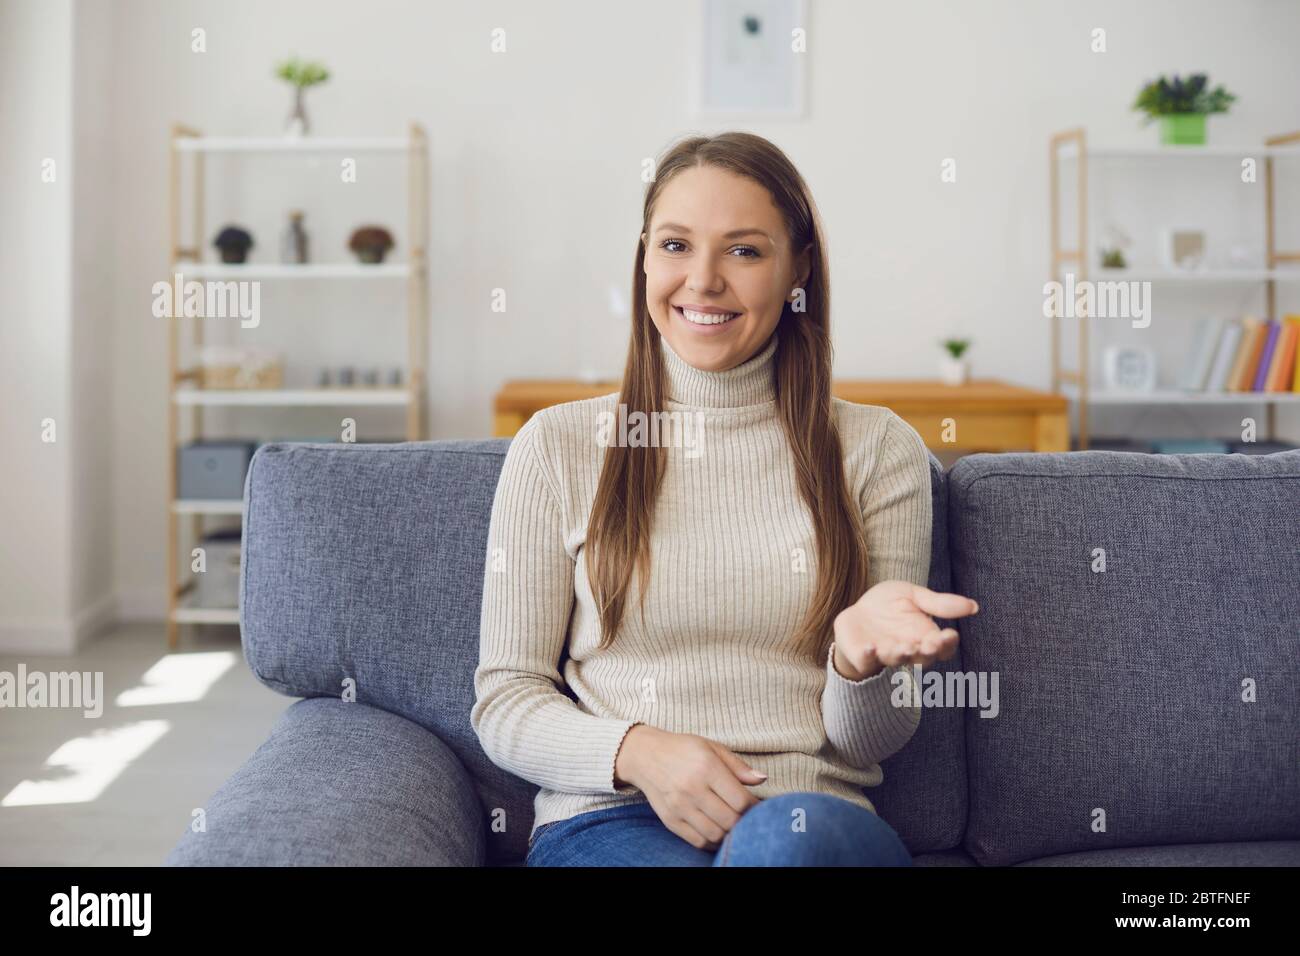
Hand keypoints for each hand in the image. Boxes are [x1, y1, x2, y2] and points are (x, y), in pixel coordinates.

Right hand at [614, 725, 764, 849]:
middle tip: (746, 816)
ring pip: (715, 834)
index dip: (755, 807)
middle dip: (743, 821)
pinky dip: (712, 842)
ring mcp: (679, 807)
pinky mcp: (670, 820)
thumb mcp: (711, 747)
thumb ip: (737, 766)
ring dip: (728, 833)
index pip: (740, 800)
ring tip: (732, 824)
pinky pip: (697, 841)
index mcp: (706, 767)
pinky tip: (717, 832)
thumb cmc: (682, 749)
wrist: (644, 755)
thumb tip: (762, 779)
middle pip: (730, 820)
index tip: (758, 806)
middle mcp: (692, 789)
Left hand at [832, 581, 977, 680]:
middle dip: (927, 652)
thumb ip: (939, 603)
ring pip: (896, 660)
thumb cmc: (889, 605)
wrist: (856, 611)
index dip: (947, 643)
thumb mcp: (913, 596)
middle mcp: (908, 650)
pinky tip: (870, 647)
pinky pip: (866, 661)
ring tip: (903, 647)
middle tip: (929, 644)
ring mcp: (885, 655)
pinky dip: (868, 656)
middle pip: (923, 659)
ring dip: (901, 654)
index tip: (950, 634)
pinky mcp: (863, 656)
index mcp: (925, 637)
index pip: (943, 647)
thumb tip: (974, 606)